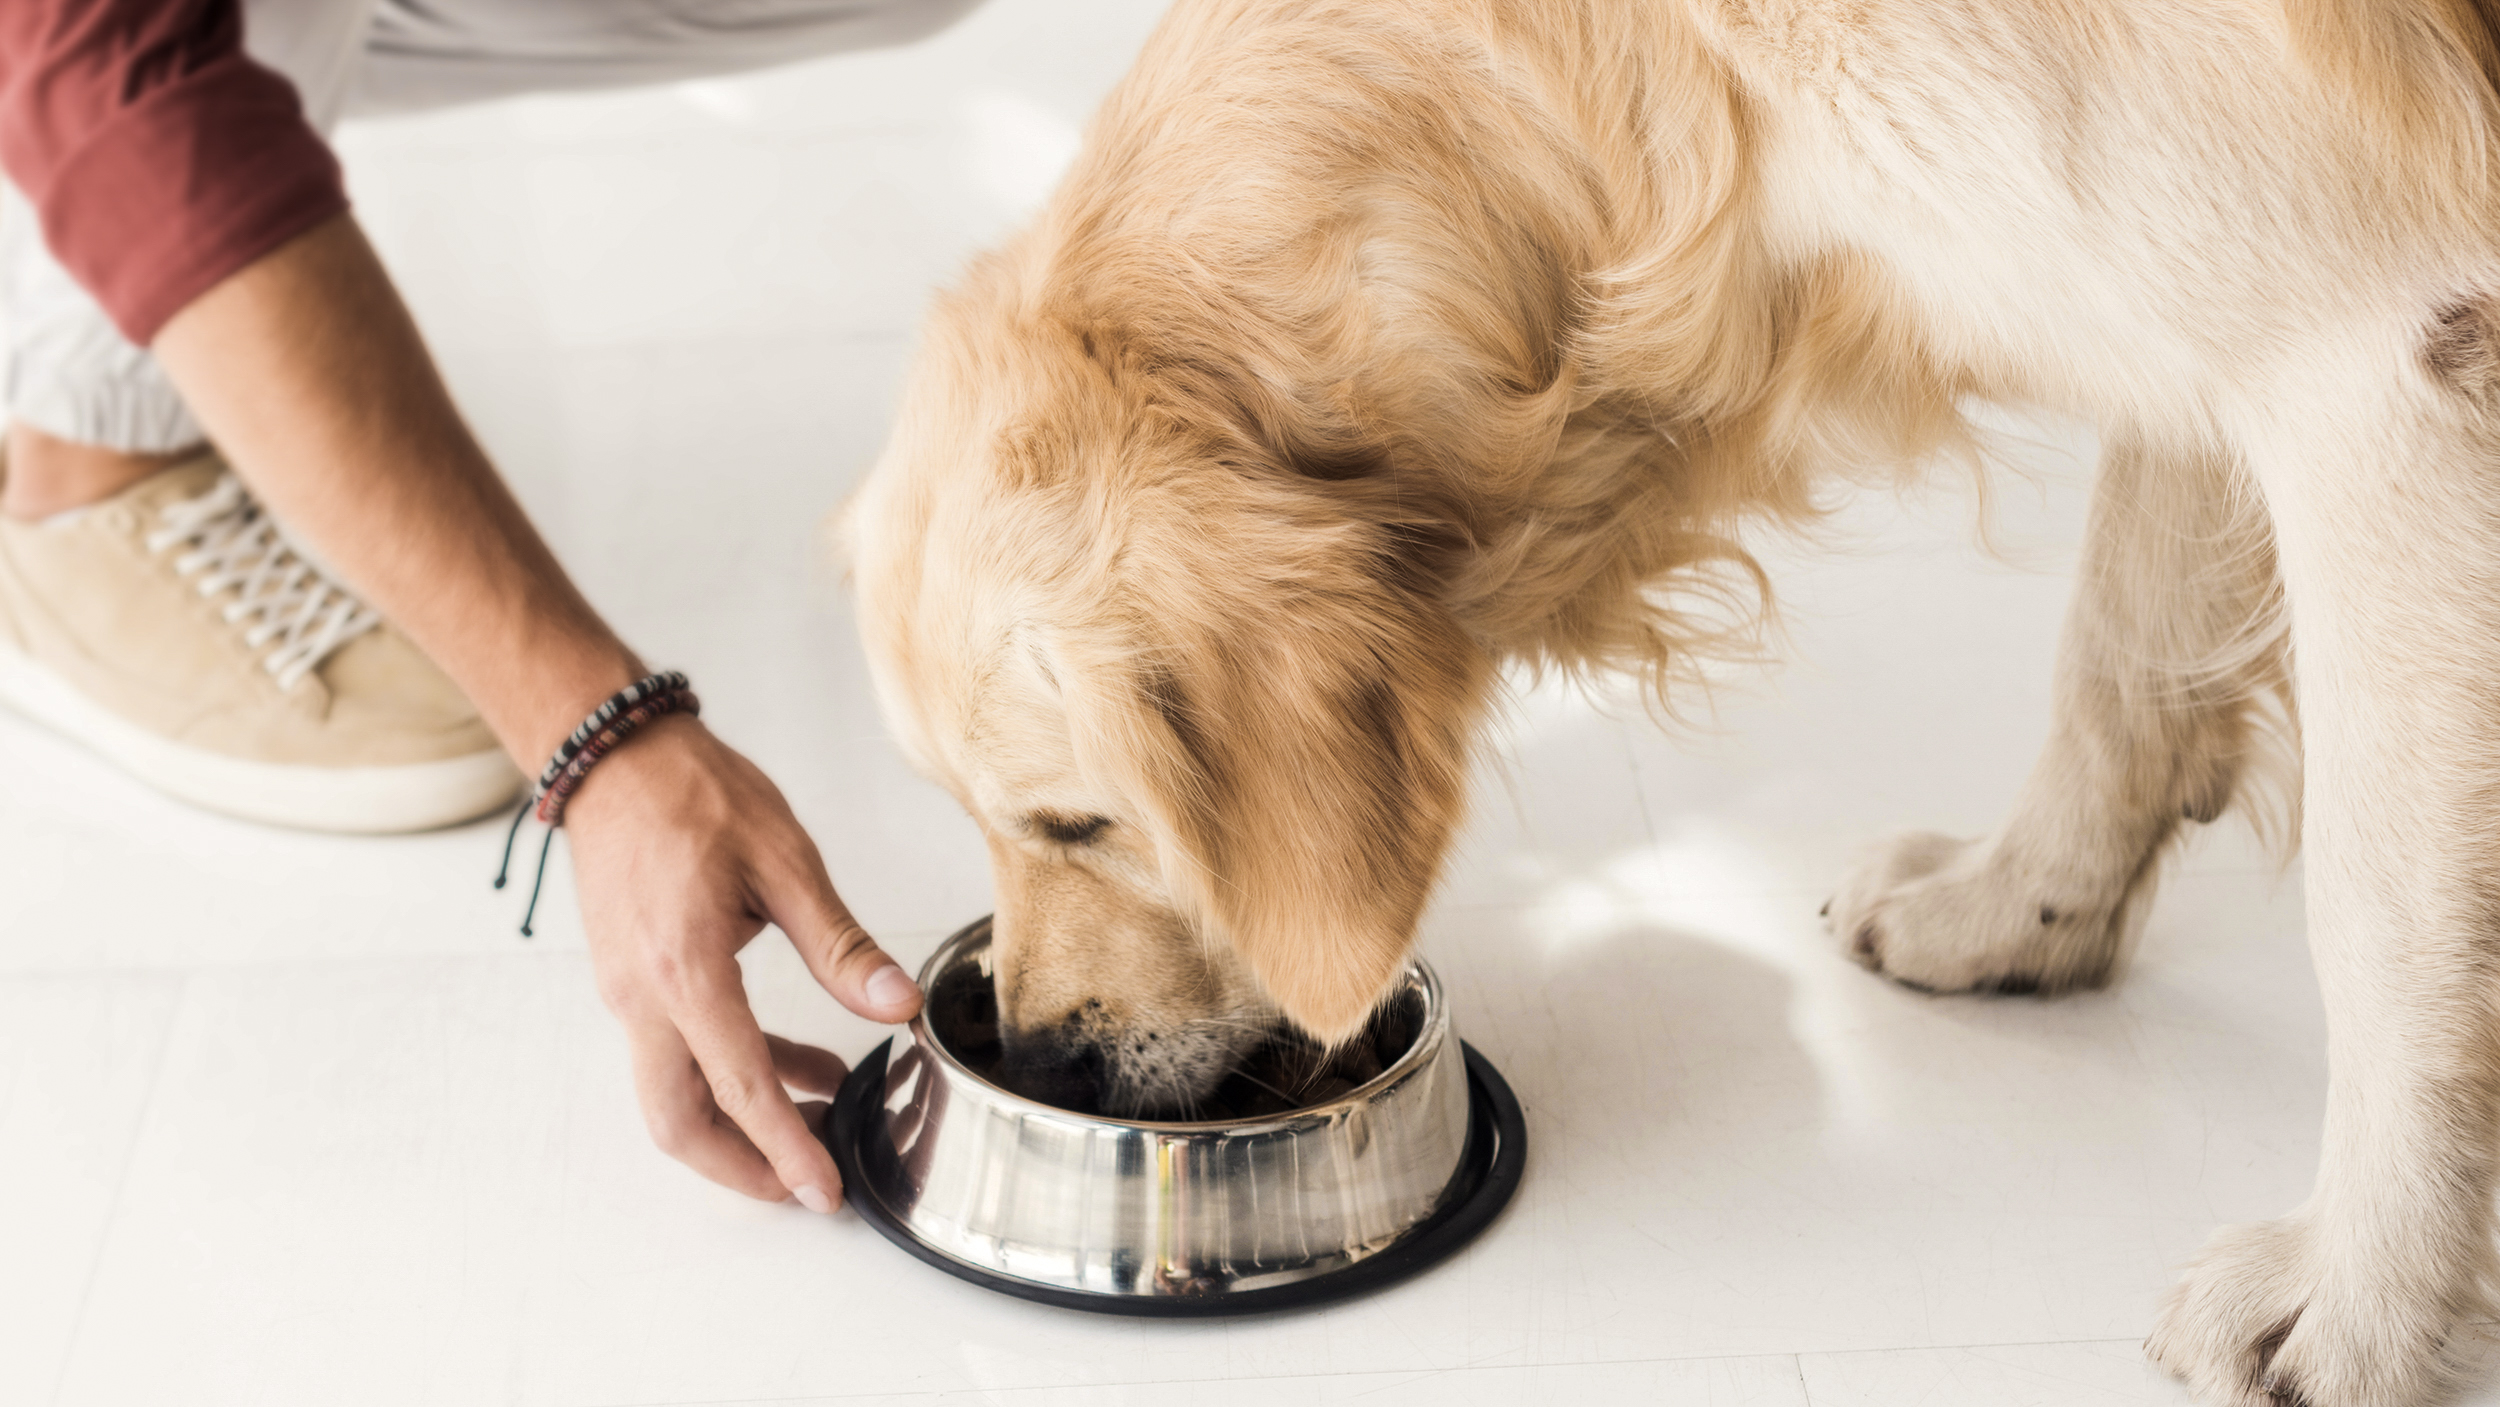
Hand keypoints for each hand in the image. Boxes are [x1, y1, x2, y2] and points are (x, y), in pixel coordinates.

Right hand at [563, 714, 920, 1209]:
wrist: (616, 758)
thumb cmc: (695, 795)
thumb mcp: (785, 861)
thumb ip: (841, 946)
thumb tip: (898, 1005)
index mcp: (684, 970)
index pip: (739, 1086)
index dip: (784, 1149)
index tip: (822, 1192)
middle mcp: (644, 996)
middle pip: (681, 1121)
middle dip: (744, 1167)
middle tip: (809, 1187)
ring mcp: (631, 993)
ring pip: (676, 1093)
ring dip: (743, 1121)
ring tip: (824, 1122)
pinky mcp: (635, 981)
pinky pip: (680, 1051)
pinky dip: (735, 1072)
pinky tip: (800, 1064)